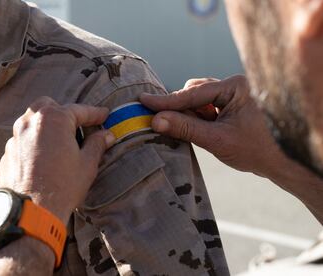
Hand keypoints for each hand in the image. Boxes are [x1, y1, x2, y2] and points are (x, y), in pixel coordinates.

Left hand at [0, 97, 114, 222]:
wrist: (30, 212)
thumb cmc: (62, 186)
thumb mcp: (87, 164)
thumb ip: (97, 144)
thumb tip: (106, 135)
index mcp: (53, 119)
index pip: (79, 110)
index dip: (95, 113)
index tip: (104, 114)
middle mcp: (30, 122)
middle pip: (49, 106)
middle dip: (64, 113)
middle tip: (78, 127)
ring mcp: (15, 136)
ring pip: (33, 121)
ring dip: (47, 125)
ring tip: (60, 141)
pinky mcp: (7, 152)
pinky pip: (24, 138)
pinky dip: (35, 141)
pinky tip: (44, 157)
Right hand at [140, 75, 283, 176]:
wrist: (278, 161)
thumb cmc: (254, 150)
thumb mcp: (216, 140)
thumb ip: (185, 128)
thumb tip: (156, 120)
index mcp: (235, 87)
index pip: (193, 92)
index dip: (167, 100)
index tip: (143, 100)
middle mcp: (232, 86)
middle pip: (193, 93)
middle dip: (181, 110)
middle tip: (160, 122)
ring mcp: (230, 95)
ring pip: (196, 100)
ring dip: (190, 116)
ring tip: (199, 134)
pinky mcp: (227, 105)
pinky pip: (203, 107)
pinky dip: (197, 119)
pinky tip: (202, 132)